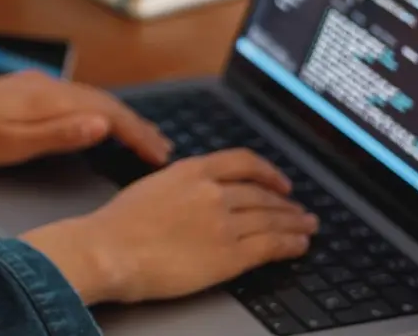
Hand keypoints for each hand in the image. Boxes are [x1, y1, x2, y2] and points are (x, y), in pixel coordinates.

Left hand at [0, 69, 171, 166]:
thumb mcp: (10, 144)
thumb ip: (58, 134)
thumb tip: (103, 124)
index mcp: (46, 98)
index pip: (107, 112)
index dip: (137, 133)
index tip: (160, 154)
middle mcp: (44, 85)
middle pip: (102, 101)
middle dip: (134, 124)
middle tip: (160, 148)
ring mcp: (31, 84)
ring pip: (86, 97)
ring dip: (115, 116)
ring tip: (137, 137)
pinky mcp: (19, 89)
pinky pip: (70, 97)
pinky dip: (92, 110)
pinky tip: (92, 122)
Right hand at [22, 150, 316, 304]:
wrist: (110, 250)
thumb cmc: (117, 224)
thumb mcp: (151, 188)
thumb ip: (180, 187)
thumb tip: (196, 195)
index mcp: (191, 171)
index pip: (243, 162)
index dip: (268, 172)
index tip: (279, 182)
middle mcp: (213, 192)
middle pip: (263, 194)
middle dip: (286, 203)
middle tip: (300, 210)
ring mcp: (224, 223)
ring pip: (272, 218)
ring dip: (295, 223)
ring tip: (307, 227)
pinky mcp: (230, 254)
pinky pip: (271, 246)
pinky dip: (291, 244)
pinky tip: (299, 245)